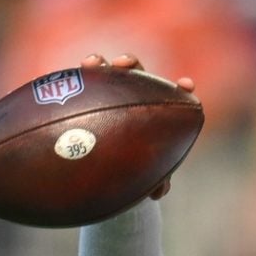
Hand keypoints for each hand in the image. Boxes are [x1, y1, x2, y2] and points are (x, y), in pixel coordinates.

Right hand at [83, 53, 197, 197]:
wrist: (104, 169)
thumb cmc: (132, 170)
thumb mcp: (145, 176)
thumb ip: (155, 181)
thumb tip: (158, 192)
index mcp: (154, 114)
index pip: (169, 96)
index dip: (179, 90)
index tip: (186, 85)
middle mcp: (132, 97)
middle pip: (134, 75)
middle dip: (131, 64)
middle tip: (124, 64)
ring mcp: (107, 95)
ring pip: (104, 74)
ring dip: (99, 64)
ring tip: (91, 63)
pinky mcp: (84, 98)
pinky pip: (79, 85)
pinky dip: (76, 80)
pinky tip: (70, 75)